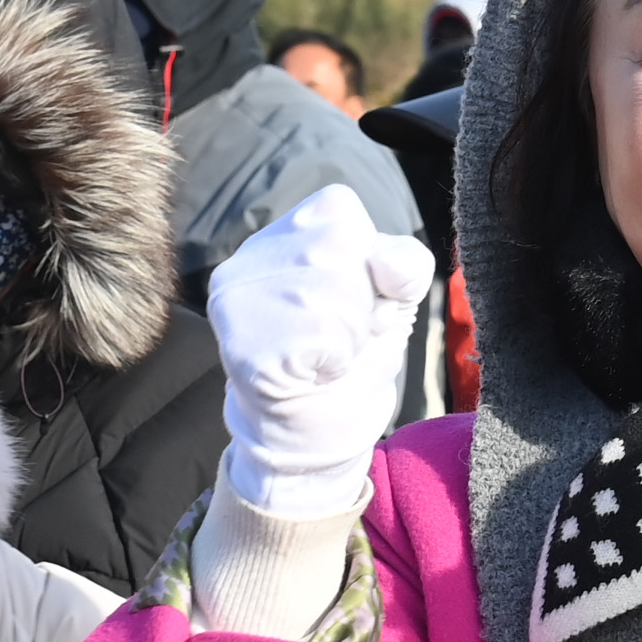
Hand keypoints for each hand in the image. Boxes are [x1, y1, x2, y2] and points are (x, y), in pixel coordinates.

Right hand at [208, 185, 437, 519]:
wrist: (312, 432)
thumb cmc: (351, 354)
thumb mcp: (390, 296)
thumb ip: (404, 261)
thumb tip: (388, 266)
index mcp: (278, 232)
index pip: (341, 209)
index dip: (367, 259)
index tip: (351, 299)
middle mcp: (246, 257)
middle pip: (342, 249)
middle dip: (361, 301)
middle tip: (339, 335)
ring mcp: (237, 302)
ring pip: (333, 294)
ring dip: (350, 336)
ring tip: (326, 356)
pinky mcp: (243, 348)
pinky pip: (323, 338)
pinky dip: (335, 363)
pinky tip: (313, 374)